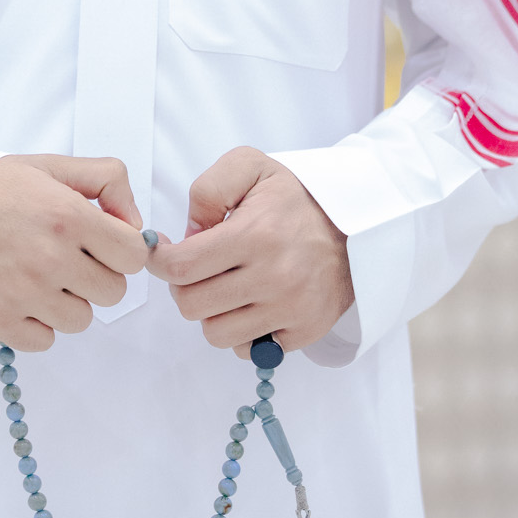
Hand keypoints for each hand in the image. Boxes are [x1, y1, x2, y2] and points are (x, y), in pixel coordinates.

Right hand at [0, 154, 146, 351]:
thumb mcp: (47, 165)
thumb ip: (104, 179)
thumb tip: (136, 222)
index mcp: (68, 215)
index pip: (134, 255)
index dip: (123, 249)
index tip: (103, 245)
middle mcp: (51, 257)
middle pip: (113, 292)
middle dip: (96, 275)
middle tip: (67, 258)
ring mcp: (25, 294)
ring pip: (82, 320)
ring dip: (67, 302)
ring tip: (39, 276)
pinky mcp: (0, 322)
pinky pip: (46, 340)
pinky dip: (37, 324)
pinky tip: (20, 296)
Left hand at [146, 148, 352, 354]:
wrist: (356, 225)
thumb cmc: (295, 196)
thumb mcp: (250, 166)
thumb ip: (208, 191)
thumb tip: (187, 237)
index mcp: (255, 234)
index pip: (182, 267)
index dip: (161, 262)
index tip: (164, 254)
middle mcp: (273, 276)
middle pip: (192, 305)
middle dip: (185, 286)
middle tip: (199, 270)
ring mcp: (291, 309)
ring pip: (216, 334)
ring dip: (212, 312)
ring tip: (227, 287)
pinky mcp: (305, 331)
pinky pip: (248, 350)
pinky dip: (242, 332)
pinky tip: (252, 305)